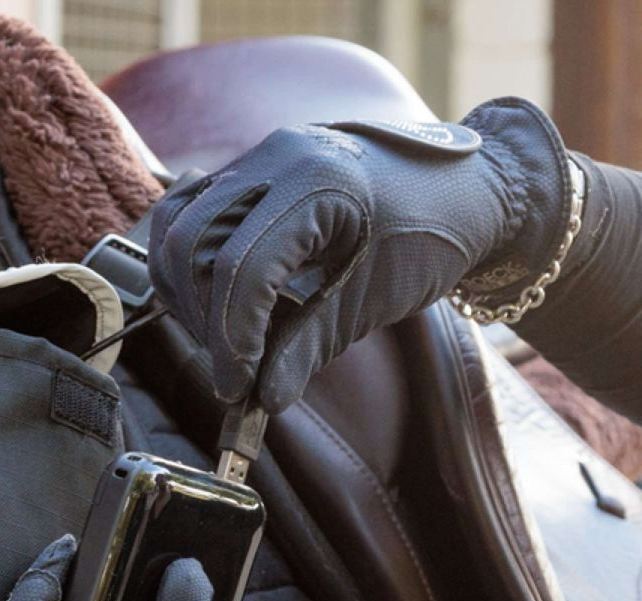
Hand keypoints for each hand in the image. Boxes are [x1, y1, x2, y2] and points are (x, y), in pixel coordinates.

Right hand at [148, 98, 571, 410]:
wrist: (463, 188)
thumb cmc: (431, 237)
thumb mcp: (372, 301)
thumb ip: (308, 349)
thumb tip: (259, 399)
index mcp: (319, 182)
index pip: (243, 268)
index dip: (231, 339)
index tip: (237, 388)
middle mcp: (278, 158)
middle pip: (196, 245)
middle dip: (205, 320)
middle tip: (232, 368)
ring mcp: (258, 157)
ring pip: (180, 227)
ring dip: (188, 294)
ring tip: (222, 337)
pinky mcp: (248, 169)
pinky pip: (187, 210)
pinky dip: (185, 258)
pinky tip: (208, 295)